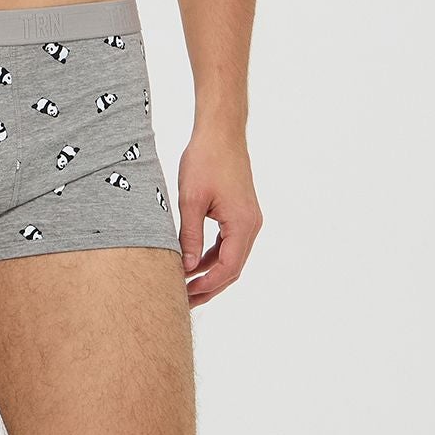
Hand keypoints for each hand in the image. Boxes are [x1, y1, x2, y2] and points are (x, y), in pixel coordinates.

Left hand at [175, 130, 260, 306]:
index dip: (206, 286)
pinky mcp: (241, 213)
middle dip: (209, 287)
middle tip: (183, 302)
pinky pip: (228, 244)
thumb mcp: (190, 200)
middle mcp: (251, 225)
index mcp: (242, 224)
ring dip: (210, 273)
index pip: (227, 269)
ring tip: (185, 287)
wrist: (221, 133)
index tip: (184, 296)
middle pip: (233, 269)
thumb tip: (187, 268)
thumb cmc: (205, 160)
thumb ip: (189, 236)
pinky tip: (193, 264)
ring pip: (231, 258)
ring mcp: (248, 220)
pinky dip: (212, 257)